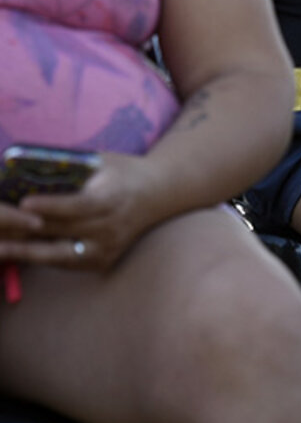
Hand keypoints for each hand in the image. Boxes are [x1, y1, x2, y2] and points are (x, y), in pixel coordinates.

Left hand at [0, 153, 156, 270]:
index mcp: (113, 199)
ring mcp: (108, 248)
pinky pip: (66, 262)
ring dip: (27, 252)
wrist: (158, 193)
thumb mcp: (102, 161)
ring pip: (60, 254)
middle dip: (27, 230)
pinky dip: (42, 257)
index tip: (23, 203)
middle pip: (63, 231)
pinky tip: (19, 252)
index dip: (51, 206)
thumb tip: (29, 167)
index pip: (79, 206)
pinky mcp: (103, 261)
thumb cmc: (123, 171)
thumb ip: (71, 166)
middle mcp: (112, 228)